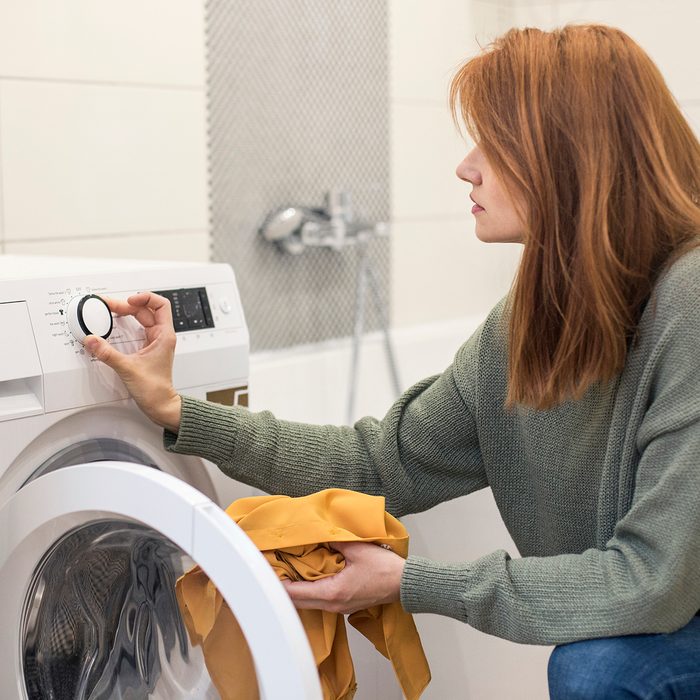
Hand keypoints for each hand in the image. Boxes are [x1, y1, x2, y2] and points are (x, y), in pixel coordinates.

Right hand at [84, 292, 181, 431]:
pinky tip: (117, 323)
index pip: (161, 305)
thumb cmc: (154, 389)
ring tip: (111, 309)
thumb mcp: (127, 368)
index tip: (129, 300)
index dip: (145, 297)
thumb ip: (107, 353)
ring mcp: (156, 341)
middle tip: (109, 305)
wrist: (160, 404)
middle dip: (128, 304)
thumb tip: (92, 340)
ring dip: (128, 312)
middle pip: (147, 310)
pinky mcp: (149, 348)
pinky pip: (139, 328)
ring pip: (143, 318)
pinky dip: (128, 322)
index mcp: (164, 336)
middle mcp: (162, 336)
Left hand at [282, 541, 404, 614]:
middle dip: (282, 589)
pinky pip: (319, 600)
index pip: (295, 593)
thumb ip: (335, 541)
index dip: (278, 584)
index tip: (266, 574)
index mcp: (333, 593)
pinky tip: (306, 579)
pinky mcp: (345, 604)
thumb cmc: (385, 569)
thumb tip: (320, 534)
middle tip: (270, 573)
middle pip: (298, 603)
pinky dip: (308, 592)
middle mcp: (333, 604)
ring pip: (308, 603)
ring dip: (295, 591)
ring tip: (284, 574)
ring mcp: (339, 607)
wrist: (405, 584)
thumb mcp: (358, 549)